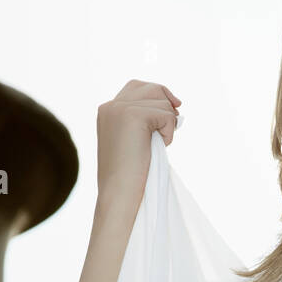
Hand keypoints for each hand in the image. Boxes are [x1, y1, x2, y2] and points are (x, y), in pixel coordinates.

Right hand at [96, 78, 181, 212]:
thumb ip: (143, 121)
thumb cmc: (129, 176)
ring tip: (158, 145)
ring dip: (168, 124)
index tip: (173, 109)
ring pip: (162, 101)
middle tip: (170, 129)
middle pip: (152, 88)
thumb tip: (174, 105)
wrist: (119, 194)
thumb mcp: (133, 141)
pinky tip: (160, 147)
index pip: (137, 87)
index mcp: (107, 110)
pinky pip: (166, 115)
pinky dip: (169, 133)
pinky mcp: (133, 116)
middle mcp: (111, 106)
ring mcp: (120, 109)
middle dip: (167, 106)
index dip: (158, 95)